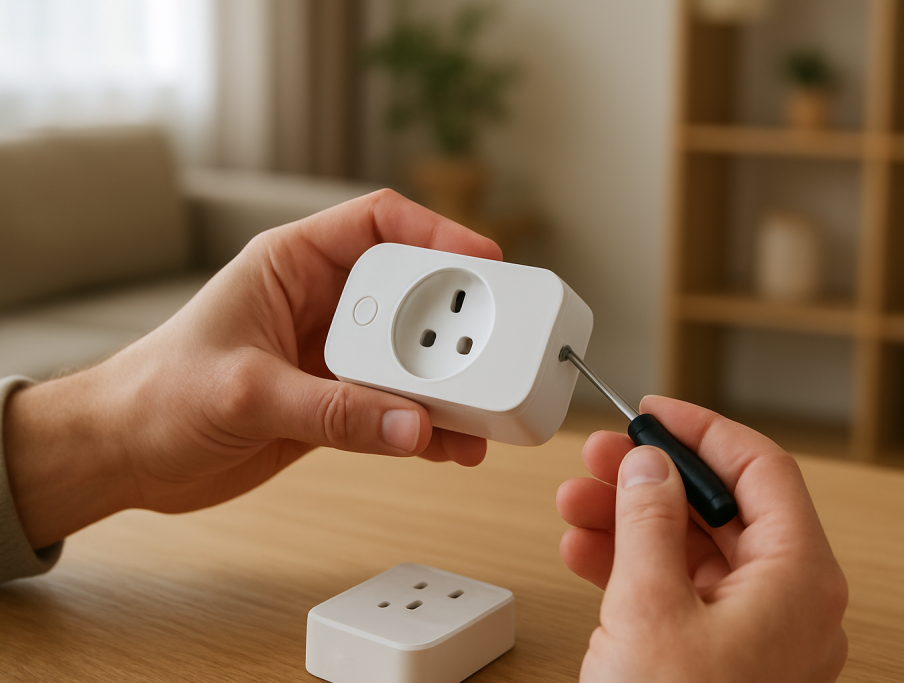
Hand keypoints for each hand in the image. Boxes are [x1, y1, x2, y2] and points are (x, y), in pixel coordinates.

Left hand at [4, 190, 501, 548]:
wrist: (123, 455)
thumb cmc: (156, 396)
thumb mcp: (244, 393)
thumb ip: (332, 410)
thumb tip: (413, 424)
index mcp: (291, 264)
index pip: (378, 224)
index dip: (437, 233)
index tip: (485, 260)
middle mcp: (321, 303)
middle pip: (410, 293)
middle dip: (456, 318)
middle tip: (495, 344)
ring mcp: (332, 355)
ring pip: (411, 356)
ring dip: (449, 382)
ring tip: (486, 410)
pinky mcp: (334, 403)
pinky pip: (395, 407)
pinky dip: (426, 426)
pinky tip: (452, 446)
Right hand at [556, 396, 847, 681]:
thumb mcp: (650, 608)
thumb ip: (649, 524)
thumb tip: (650, 467)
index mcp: (800, 580)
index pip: (761, 469)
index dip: (703, 431)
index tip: (654, 414)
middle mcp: (792, 605)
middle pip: (723, 510)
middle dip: (651, 479)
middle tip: (601, 457)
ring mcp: (760, 635)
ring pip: (696, 552)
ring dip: (632, 524)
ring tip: (577, 503)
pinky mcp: (725, 660)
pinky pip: (684, 594)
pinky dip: (636, 570)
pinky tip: (587, 550)